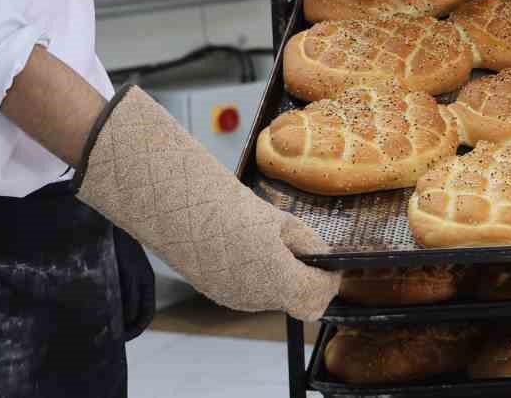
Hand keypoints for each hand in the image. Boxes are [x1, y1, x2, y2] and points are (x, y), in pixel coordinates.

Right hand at [75, 87, 339, 318]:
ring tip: (277, 246)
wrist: (179, 207)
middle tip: (308, 256)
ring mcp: (236, 299)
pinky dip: (263, 279)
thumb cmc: (231, 208)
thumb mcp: (279, 220)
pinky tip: (253, 252)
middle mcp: (257, 297)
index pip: (318, 297)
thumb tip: (323, 257)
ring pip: (277, 300)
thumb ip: (306, 244)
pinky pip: (253, 294)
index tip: (330, 265)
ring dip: (286, 280)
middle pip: (300, 303)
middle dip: (309, 282)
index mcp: (277, 278)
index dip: (329, 281)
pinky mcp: (219, 294)